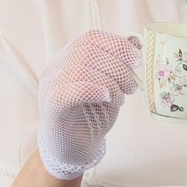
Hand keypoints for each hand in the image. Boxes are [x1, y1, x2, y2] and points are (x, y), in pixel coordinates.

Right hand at [35, 30, 140, 178]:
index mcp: (69, 57)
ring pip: (80, 68)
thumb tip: (137, 42)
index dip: (116, 44)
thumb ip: (119, 64)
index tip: (137, 59)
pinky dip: (93, 90)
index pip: (90, 37)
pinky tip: (106, 98)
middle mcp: (56, 67)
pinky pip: (69, 90)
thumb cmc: (91, 116)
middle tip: (131, 87)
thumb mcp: (111, 86)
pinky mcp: (51, 106)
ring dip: (110, 82)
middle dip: (118, 67)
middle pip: (88, 51)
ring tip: (121, 99)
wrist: (73, 150)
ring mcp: (50, 85)